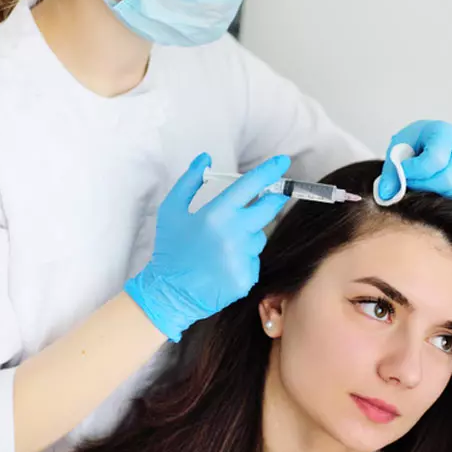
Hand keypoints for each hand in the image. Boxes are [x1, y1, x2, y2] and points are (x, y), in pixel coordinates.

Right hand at [125, 153, 290, 339]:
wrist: (169, 292)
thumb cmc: (169, 249)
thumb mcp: (171, 210)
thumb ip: (189, 181)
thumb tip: (205, 159)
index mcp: (216, 214)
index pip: (251, 185)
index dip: (270, 171)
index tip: (282, 161)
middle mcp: (234, 234)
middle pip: (268, 208)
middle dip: (272, 199)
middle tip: (270, 196)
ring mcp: (242, 257)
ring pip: (259, 236)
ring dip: (248, 235)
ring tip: (222, 246)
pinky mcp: (246, 278)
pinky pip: (253, 260)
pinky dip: (243, 259)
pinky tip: (223, 265)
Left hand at [378, 120, 451, 214]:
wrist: (424, 145)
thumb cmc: (411, 146)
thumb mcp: (396, 151)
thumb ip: (391, 172)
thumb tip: (387, 194)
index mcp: (444, 132)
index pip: (435, 160)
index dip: (414, 173)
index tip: (402, 173)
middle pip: (449, 179)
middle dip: (424, 187)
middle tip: (410, 185)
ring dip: (445, 197)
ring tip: (427, 192)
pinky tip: (446, 204)